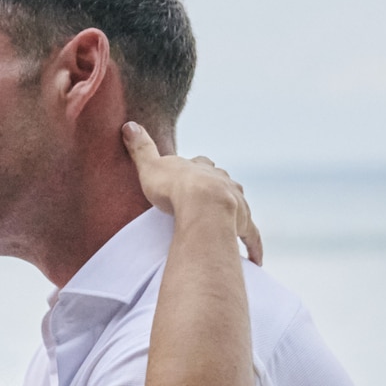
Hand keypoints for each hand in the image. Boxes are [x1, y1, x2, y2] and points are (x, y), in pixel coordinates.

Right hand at [123, 122, 262, 264]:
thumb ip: (141, 148)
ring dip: (235, 211)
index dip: (196, 168)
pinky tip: (256, 260)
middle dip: (217, 187)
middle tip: (207, 200)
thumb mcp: (150, 166)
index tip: (191, 173)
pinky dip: (253, 246)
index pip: (200, 164)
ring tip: (229, 223)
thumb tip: (129, 125)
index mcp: (201, 168)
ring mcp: (236, 201)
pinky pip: (251, 235)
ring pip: (238, 203)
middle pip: (222, 181)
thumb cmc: (173, 187)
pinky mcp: (243, 224)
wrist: (202, 204)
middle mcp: (222, 181)